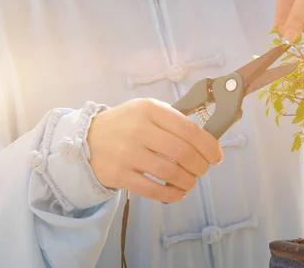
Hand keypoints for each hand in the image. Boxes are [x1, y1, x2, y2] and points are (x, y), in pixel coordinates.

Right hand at [87, 98, 223, 202]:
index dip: (208, 146)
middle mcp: (138, 129)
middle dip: (200, 165)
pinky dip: (172, 194)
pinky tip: (179, 192)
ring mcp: (127, 153)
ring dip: (188, 181)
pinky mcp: (118, 174)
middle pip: (182, 152)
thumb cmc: (127, 124)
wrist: (87, 138)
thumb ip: (174, 120)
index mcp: (149, 109)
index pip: (188, 129)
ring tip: (191, 181)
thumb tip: (207, 141)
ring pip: (170, 172)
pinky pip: (152, 190)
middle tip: (203, 169)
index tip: (216, 156)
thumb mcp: (147, 110)